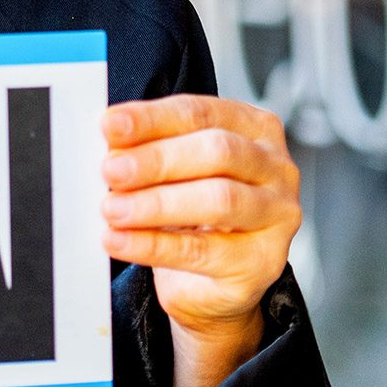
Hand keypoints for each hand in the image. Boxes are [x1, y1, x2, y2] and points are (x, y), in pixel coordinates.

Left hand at [100, 96, 300, 386]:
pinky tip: (119, 240)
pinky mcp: (263, 262)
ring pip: (218, 201)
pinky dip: (153, 245)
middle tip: (110, 170)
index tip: (109, 125)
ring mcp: (277, 216)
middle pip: (217, 152)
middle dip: (156, 160)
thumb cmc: (190, 203)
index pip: (199, 113)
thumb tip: (110, 139)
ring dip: (155, 203)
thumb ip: (147, 147)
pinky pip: (203, 251)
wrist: (210, 274)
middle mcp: (275, 168)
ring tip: (111, 209)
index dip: (151, 118)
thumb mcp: (171, 167)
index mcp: (252, 128)